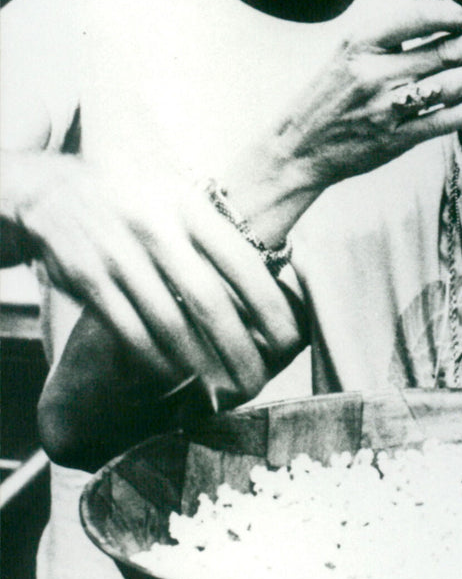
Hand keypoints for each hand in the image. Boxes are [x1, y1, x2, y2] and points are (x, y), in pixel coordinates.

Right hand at [5, 150, 299, 405]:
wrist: (57, 188)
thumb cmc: (138, 197)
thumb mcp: (181, 195)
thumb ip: (218, 232)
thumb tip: (272, 276)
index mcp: (190, 206)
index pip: (240, 261)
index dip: (268, 305)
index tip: (288, 339)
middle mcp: (156, 229)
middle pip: (208, 301)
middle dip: (237, 349)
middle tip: (256, 382)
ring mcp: (119, 254)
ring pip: (168, 323)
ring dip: (198, 364)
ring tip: (222, 391)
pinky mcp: (88, 278)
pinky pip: (128, 330)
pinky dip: (154, 360)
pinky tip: (174, 379)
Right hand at [229, 0, 461, 228]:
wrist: (299, 147)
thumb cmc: (328, 95)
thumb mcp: (347, 53)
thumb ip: (388, 37)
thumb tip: (442, 20)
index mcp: (360, 43)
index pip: (419, 16)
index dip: (452, 14)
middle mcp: (375, 73)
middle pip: (444, 51)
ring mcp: (387, 108)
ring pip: (451, 85)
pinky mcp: (398, 138)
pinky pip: (447, 120)